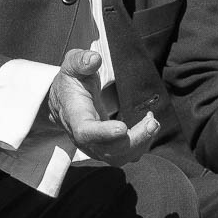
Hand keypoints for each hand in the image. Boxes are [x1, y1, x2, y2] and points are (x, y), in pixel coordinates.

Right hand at [47, 49, 158, 166]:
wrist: (64, 100)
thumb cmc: (71, 81)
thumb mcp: (71, 65)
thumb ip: (81, 60)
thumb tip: (95, 59)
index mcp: (74, 116)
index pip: (86, 132)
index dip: (103, 133)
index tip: (122, 128)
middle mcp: (83, 138)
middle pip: (108, 151)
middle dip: (133, 140)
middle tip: (152, 122)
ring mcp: (95, 146)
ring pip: (119, 157)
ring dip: (141, 143)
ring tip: (153, 122)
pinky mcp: (107, 148)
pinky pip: (125, 155)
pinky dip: (141, 143)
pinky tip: (149, 125)